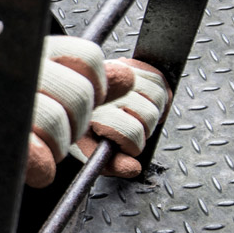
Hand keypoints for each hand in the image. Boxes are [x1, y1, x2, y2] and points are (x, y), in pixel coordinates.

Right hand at [0, 36, 110, 208]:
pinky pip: (36, 156)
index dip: (94, 88)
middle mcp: (11, 68)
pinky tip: (22, 168)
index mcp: (26, 52)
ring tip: (32, 152)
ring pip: (57, 125)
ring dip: (53, 151)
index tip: (78, 108)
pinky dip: (37, 170)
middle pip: (78, 94)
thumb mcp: (31, 92)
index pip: (88, 57)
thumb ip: (82, 85)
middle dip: (74, 126)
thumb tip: (128, 78)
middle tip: (50, 136)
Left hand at [70, 58, 172, 177]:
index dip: (132, 145)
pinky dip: (160, 95)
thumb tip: (133, 168)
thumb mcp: (91, 153)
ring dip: (153, 112)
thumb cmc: (82, 130)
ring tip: (136, 118)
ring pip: (158, 96)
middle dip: (143, 131)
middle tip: (129, 132)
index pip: (131, 131)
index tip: (124, 146)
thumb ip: (112, 164)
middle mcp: (107, 88)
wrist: (73, 103)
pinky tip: (144, 103)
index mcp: (93, 111)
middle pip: (148, 115)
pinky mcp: (130, 64)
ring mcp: (118, 72)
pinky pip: (160, 81)